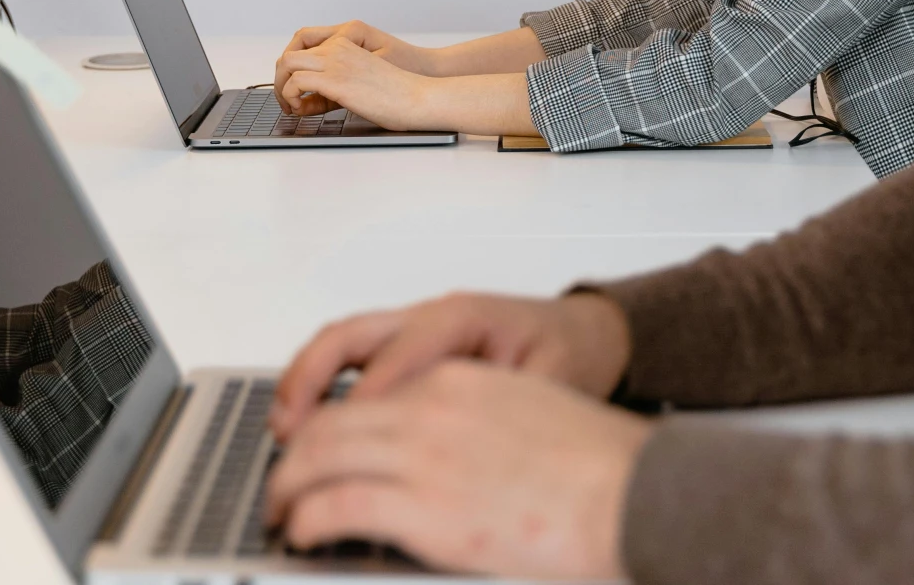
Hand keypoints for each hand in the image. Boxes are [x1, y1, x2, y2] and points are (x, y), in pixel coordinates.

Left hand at [267, 359, 650, 579]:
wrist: (631, 494)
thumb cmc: (599, 469)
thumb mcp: (529, 416)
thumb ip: (477, 427)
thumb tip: (448, 462)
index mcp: (459, 380)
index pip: (368, 393)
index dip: (331, 423)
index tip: (321, 447)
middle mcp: (431, 407)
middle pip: (331, 421)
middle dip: (295, 455)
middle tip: (282, 482)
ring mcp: (423, 455)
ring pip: (317, 460)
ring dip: (288, 489)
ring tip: (281, 512)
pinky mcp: (421, 507)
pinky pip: (334, 507)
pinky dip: (306, 520)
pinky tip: (301, 533)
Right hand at [273, 291, 630, 440]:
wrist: (586, 336)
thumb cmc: (571, 356)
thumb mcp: (550, 384)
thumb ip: (505, 406)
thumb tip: (466, 443)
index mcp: (467, 317)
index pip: (405, 351)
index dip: (374, 396)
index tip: (354, 439)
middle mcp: (431, 315)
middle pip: (354, 333)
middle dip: (313, 379)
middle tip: (290, 430)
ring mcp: (414, 327)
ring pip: (342, 341)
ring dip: (305, 380)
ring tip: (283, 428)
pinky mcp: (406, 345)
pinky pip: (350, 356)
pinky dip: (320, 384)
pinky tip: (306, 423)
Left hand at [276, 21, 441, 115]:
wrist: (419, 97)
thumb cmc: (400, 92)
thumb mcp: (366, 74)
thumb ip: (343, 76)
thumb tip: (322, 95)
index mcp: (347, 44)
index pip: (304, 47)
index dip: (294, 69)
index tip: (296, 91)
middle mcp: (338, 48)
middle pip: (289, 53)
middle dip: (280, 77)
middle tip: (287, 100)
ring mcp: (336, 63)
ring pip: (287, 64)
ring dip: (281, 87)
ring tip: (291, 106)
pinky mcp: (336, 81)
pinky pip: (296, 82)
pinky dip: (291, 97)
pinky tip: (301, 109)